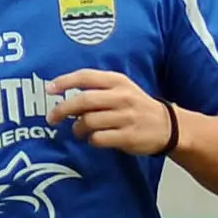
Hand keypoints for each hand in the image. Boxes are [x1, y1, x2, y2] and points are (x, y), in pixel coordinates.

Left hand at [47, 69, 173, 155]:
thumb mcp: (122, 89)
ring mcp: (126, 117)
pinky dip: (91, 140)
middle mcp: (122, 97)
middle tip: (52, 118)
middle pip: (83, 101)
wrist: (167, 126)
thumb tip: (64, 97)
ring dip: (77, 128)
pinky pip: (99, 138)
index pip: (86, 77)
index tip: (49, 90)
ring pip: (88, 121)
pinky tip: (94, 139)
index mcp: (118, 81)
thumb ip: (97, 89)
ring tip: (79, 131)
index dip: (64, 82)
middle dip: (62, 109)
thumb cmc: (136, 106)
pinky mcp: (128, 136)